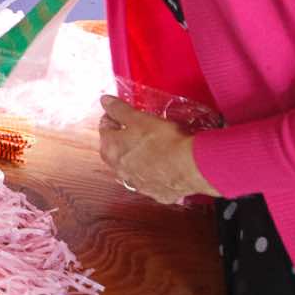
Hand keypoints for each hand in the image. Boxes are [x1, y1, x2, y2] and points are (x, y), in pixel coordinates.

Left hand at [98, 96, 216, 204]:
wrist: (190, 168)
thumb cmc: (164, 141)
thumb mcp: (140, 119)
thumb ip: (119, 110)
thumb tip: (106, 101)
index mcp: (111, 148)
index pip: (104, 128)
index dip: (112, 117)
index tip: (119, 112)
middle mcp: (119, 169)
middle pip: (114, 150)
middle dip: (120, 139)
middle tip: (133, 129)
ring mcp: (137, 183)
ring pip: (130, 167)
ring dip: (135, 158)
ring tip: (149, 148)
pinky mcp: (155, 192)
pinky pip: (150, 181)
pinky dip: (153, 173)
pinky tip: (163, 166)